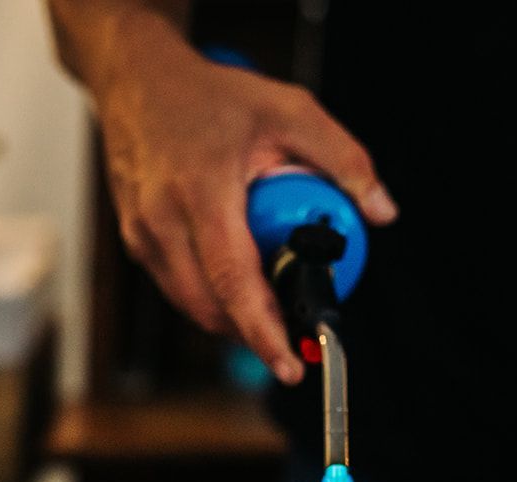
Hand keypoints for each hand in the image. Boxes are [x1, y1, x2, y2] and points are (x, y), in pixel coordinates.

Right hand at [89, 13, 395, 383]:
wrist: (136, 81)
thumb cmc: (210, 95)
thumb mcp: (290, 110)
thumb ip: (344, 159)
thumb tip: (381, 212)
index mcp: (201, 192)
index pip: (232, 282)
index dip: (263, 332)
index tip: (289, 366)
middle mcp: (162, 220)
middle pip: (210, 307)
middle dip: (255, 334)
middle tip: (295, 342)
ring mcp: (142, 234)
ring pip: (192, 305)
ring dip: (233, 317)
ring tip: (271, 305)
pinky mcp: (135, 241)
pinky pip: (179, 288)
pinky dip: (211, 296)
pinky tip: (239, 279)